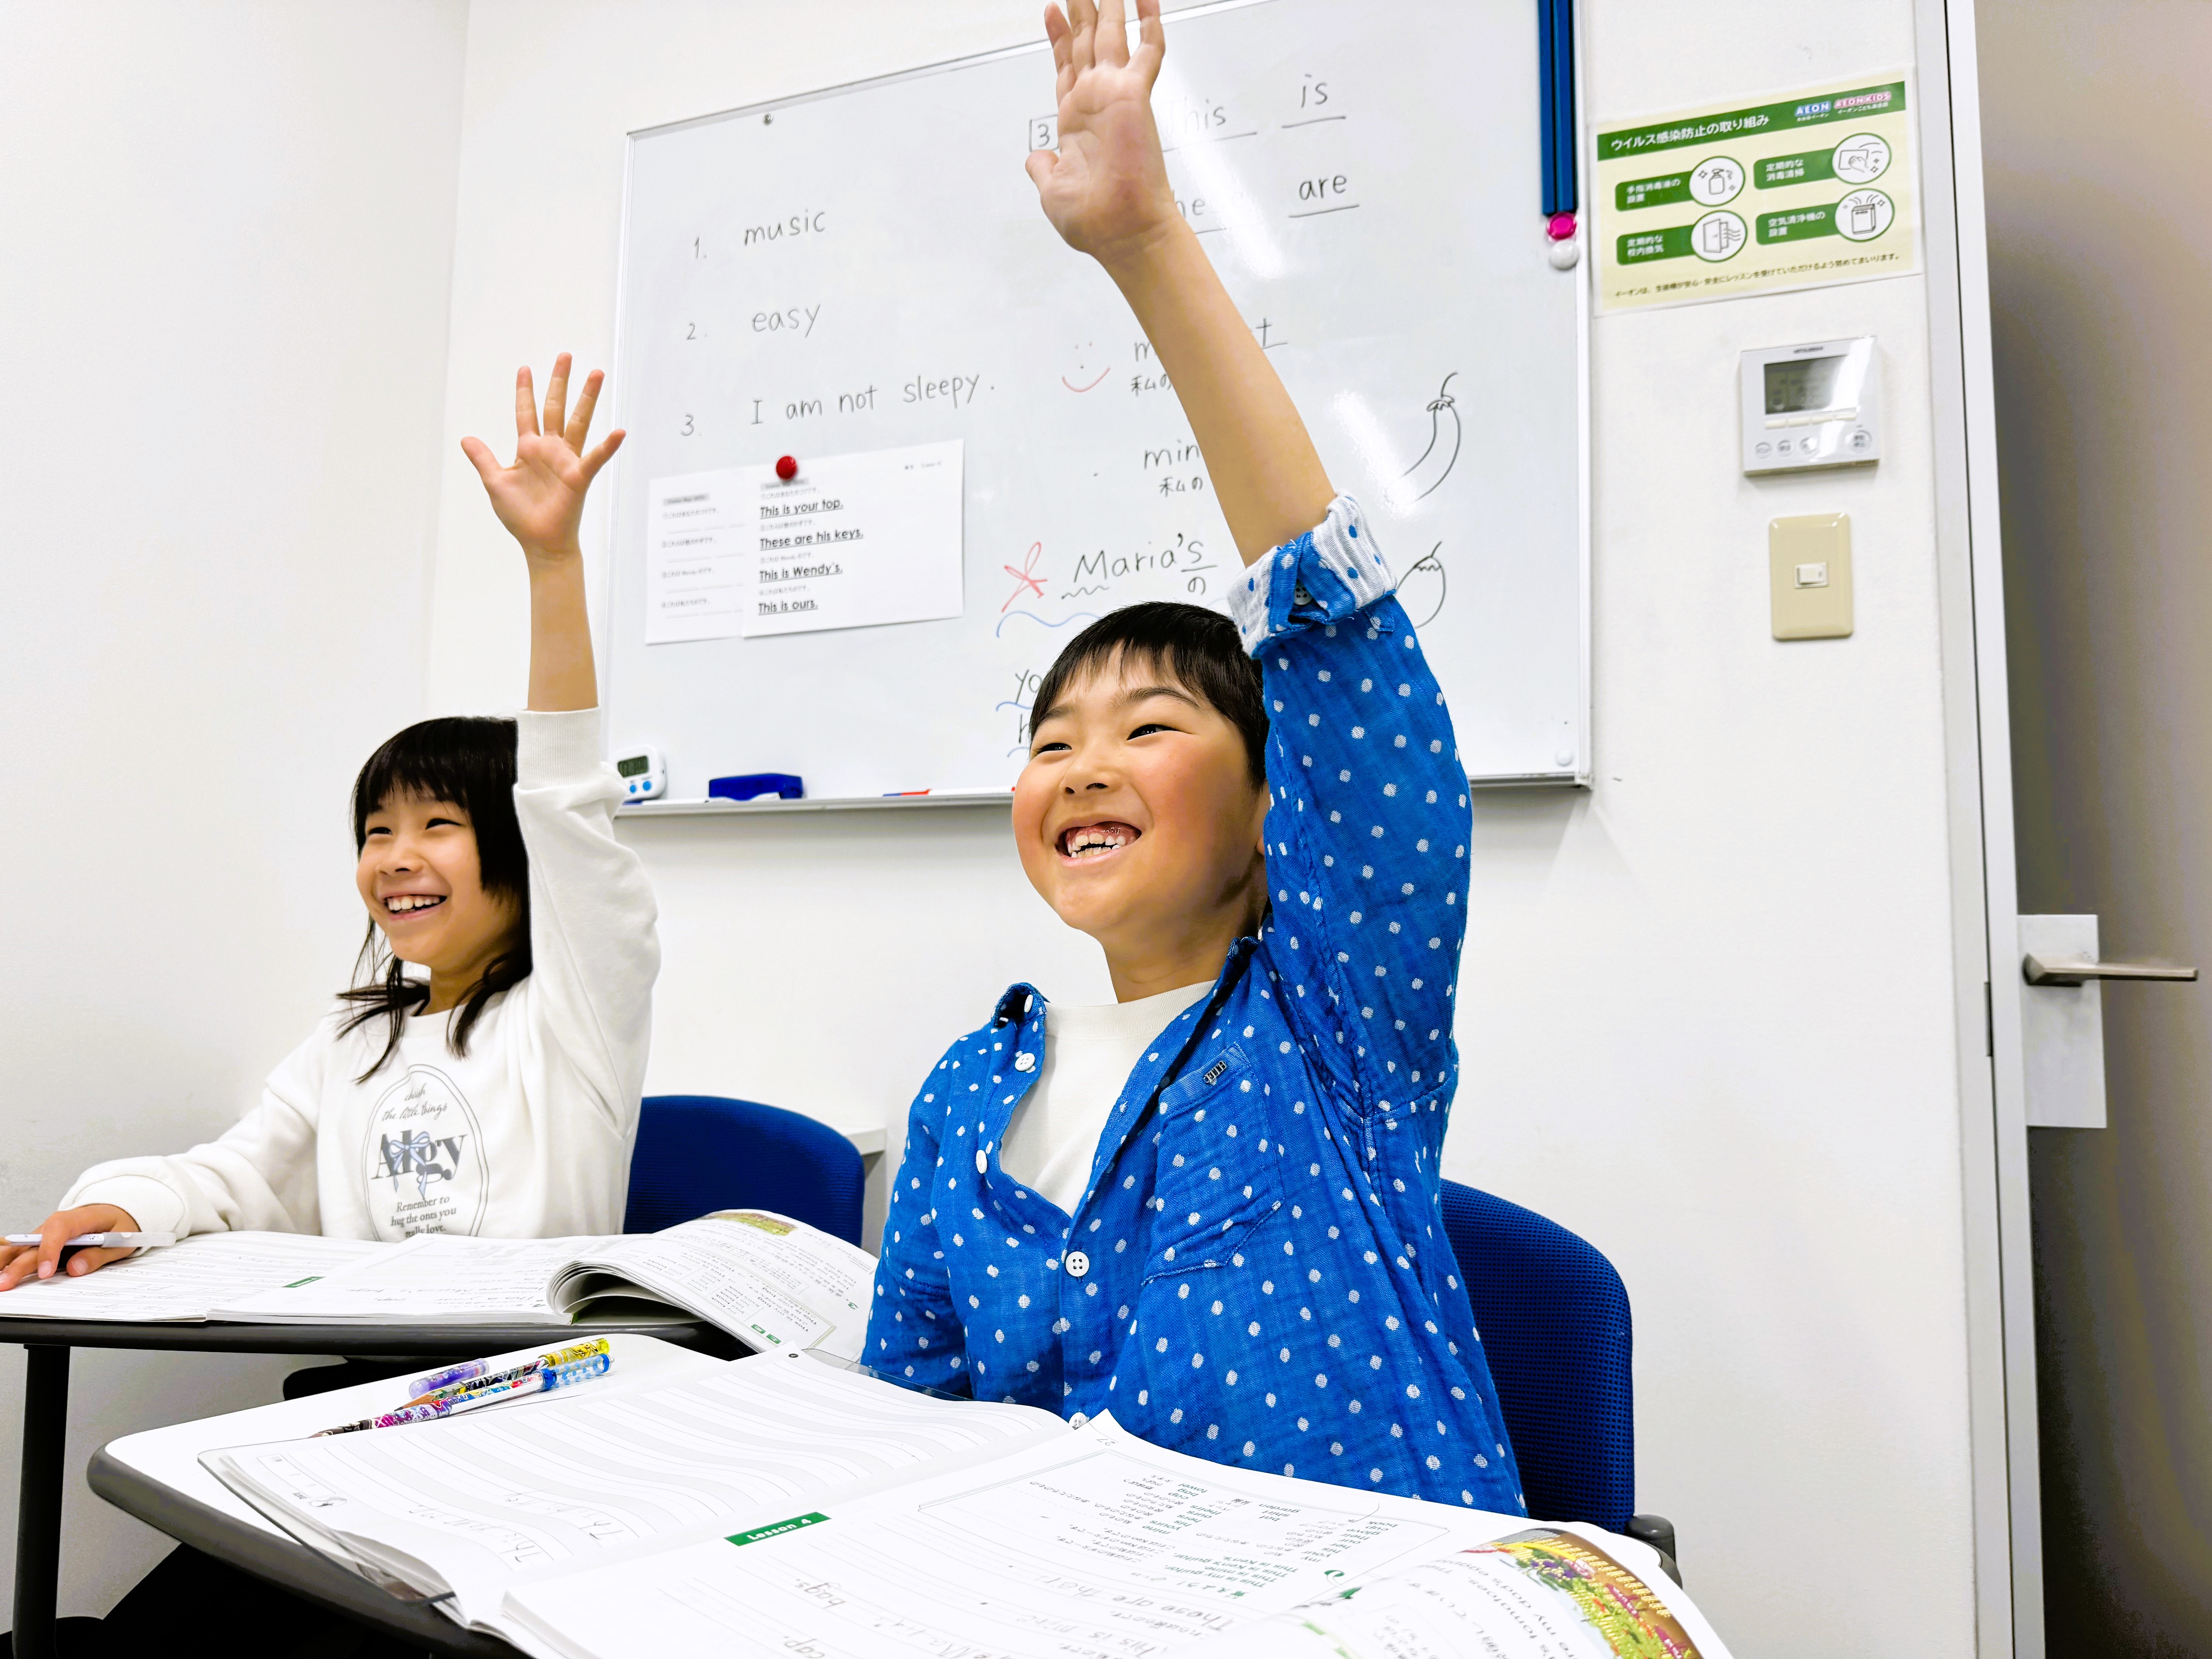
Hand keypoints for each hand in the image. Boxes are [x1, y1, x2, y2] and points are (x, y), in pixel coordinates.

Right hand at [0, 1204, 142, 1290]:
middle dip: (18, 1264)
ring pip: (21, 1246)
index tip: (45, 1272)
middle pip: (34, 1243)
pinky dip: (9, 1261)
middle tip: (6, 1283)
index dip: (49, 1251)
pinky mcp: (41, 1243)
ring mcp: (46, 1233)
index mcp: (80, 1217)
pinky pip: (23, 1251)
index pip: (59, 1230)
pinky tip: (1, 1271)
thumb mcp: (120, 1239)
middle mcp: (57, 1224)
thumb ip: (98, 1254)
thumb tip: (75, 1268)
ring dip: (7, 1262)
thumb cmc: (118, 1223)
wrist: (115, 1211)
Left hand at [461, 354, 624, 564]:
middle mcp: (550, 450)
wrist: (540, 543)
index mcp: (529, 449)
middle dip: (559, 381)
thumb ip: (483, 459)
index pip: (526, 412)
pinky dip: (608, 446)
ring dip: (587, 399)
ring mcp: (566, 461)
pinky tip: (619, 431)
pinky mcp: (579, 478)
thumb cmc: (520, 517)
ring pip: (577, 422)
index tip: (524, 368)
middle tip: (565, 356)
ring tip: (596, 374)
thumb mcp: (495, 483)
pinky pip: (595, 458)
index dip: (524, 390)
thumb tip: (466, 438)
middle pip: (555, 407)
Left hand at [1025, 0, 1177, 265]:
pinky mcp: (1135, 96)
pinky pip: (1147, 51)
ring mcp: (1116, 96)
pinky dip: (1149, 24)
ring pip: (1111, 35)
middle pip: (1086, 42)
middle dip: (1082, 9)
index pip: (1066, 67)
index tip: (1052, 11)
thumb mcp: (1051, 189)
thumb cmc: (1095, 220)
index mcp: (1076, 121)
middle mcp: (1096, 102)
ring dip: (1108, 5)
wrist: (1121, 232)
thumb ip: (1042, 168)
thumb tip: (1036, 159)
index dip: (1058, 38)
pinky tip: (1147, 1)